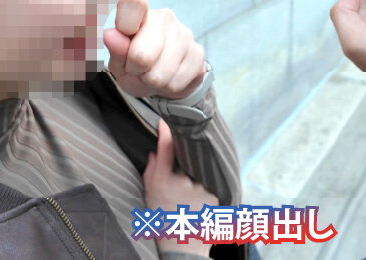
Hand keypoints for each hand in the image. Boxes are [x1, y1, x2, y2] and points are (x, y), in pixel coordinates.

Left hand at [103, 0, 205, 98]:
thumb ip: (116, 49)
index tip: (124, 32)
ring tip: (154, 74)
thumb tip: (110, 35)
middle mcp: (164, 17)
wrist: (164, 78)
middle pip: (142, 56)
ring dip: (153, 82)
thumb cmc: (136, 65)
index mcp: (139, 12)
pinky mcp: (198, 53)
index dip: (126, 19)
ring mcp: (184, 34)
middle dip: (137, 71)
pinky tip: (170, 77)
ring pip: (160, 75)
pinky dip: (168, 88)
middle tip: (138, 68)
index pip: (132, 3)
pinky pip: (176, 83)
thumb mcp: (119, 61)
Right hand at [143, 120, 216, 256]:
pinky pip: (210, 182)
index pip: (166, 148)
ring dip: (197, 175)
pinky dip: (206, 186)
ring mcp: (201, 188)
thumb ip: (151, 171)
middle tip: (181, 171)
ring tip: (190, 193)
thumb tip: (156, 151)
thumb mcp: (150, 195)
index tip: (165, 120)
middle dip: (185, 157)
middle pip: (186, 157)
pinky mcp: (215, 196)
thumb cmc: (163, 220)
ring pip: (199, 170)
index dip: (166, 132)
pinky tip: (199, 199)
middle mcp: (183, 182)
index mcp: (163, 181)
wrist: (183, 245)